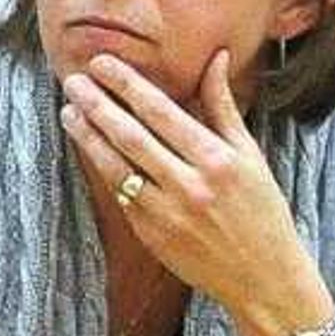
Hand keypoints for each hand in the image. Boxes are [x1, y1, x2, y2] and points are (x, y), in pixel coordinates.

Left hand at [62, 51, 327, 335]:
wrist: (264, 278)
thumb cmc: (262, 212)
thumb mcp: (250, 155)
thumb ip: (224, 106)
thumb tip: (215, 57)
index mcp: (217, 160)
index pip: (162, 112)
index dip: (128, 85)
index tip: (103, 64)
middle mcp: (191, 186)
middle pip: (132, 136)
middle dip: (98, 104)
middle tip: (73, 80)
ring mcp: (168, 213)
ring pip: (117, 166)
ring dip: (89, 136)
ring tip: (69, 111)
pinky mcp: (152, 236)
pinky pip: (120, 194)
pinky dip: (102, 168)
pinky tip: (89, 148)